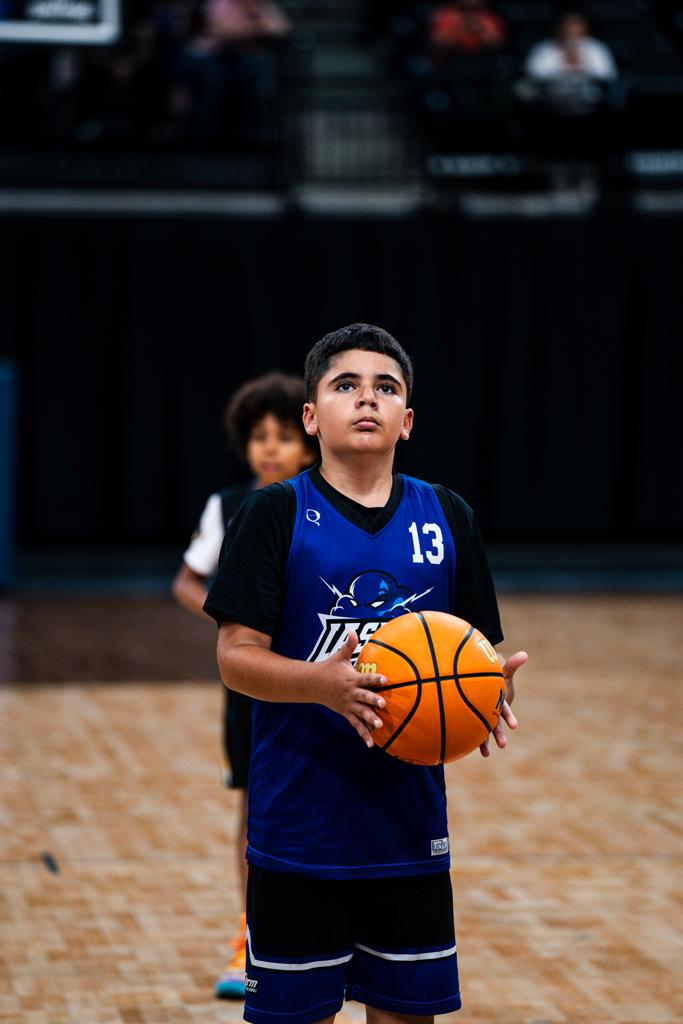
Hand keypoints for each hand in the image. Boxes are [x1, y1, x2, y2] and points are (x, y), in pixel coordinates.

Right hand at [318, 630, 386, 747]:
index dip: (375, 679)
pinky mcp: (346, 713)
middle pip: (364, 697)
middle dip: (373, 701)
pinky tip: (371, 744)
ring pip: (360, 713)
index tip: (386, 679)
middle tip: (383, 704)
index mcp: (352, 679)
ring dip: (370, 720)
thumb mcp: (339, 656)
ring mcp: (348, 705)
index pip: (365, 678)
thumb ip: (349, 645)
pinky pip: (355, 725)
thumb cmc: (330, 669)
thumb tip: (353, 630)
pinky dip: (363, 734)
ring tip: (379, 726)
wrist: (313, 685)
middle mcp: (351, 693)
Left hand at [479, 650, 526, 757]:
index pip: (505, 710)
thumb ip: (512, 664)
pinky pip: (472, 730)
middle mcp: (493, 712)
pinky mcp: (475, 720)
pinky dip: (470, 738)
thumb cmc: (494, 677)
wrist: (485, 684)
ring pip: (484, 731)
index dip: (509, 717)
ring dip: (485, 743)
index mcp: (499, 702)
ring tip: (486, 755)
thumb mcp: (503, 671)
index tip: (514, 726)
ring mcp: (484, 717)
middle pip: (496, 724)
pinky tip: (464, 749)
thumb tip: (525, 654)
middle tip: (503, 745)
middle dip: (500, 734)